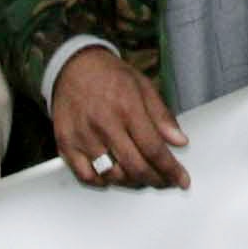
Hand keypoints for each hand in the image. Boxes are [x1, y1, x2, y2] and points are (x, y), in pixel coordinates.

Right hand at [52, 45, 188, 189]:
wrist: (74, 66)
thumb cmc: (110, 76)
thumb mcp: (144, 87)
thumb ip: (162, 117)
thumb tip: (179, 141)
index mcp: (127, 108)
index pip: (154, 148)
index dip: (170, 169)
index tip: (181, 180)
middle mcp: (104, 124)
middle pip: (134, 167)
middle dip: (155, 180)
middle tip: (164, 181)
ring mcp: (83, 137)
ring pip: (111, 175)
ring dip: (131, 182)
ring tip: (142, 177)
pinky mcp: (66, 144)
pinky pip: (86, 176)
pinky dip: (103, 182)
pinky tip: (114, 176)